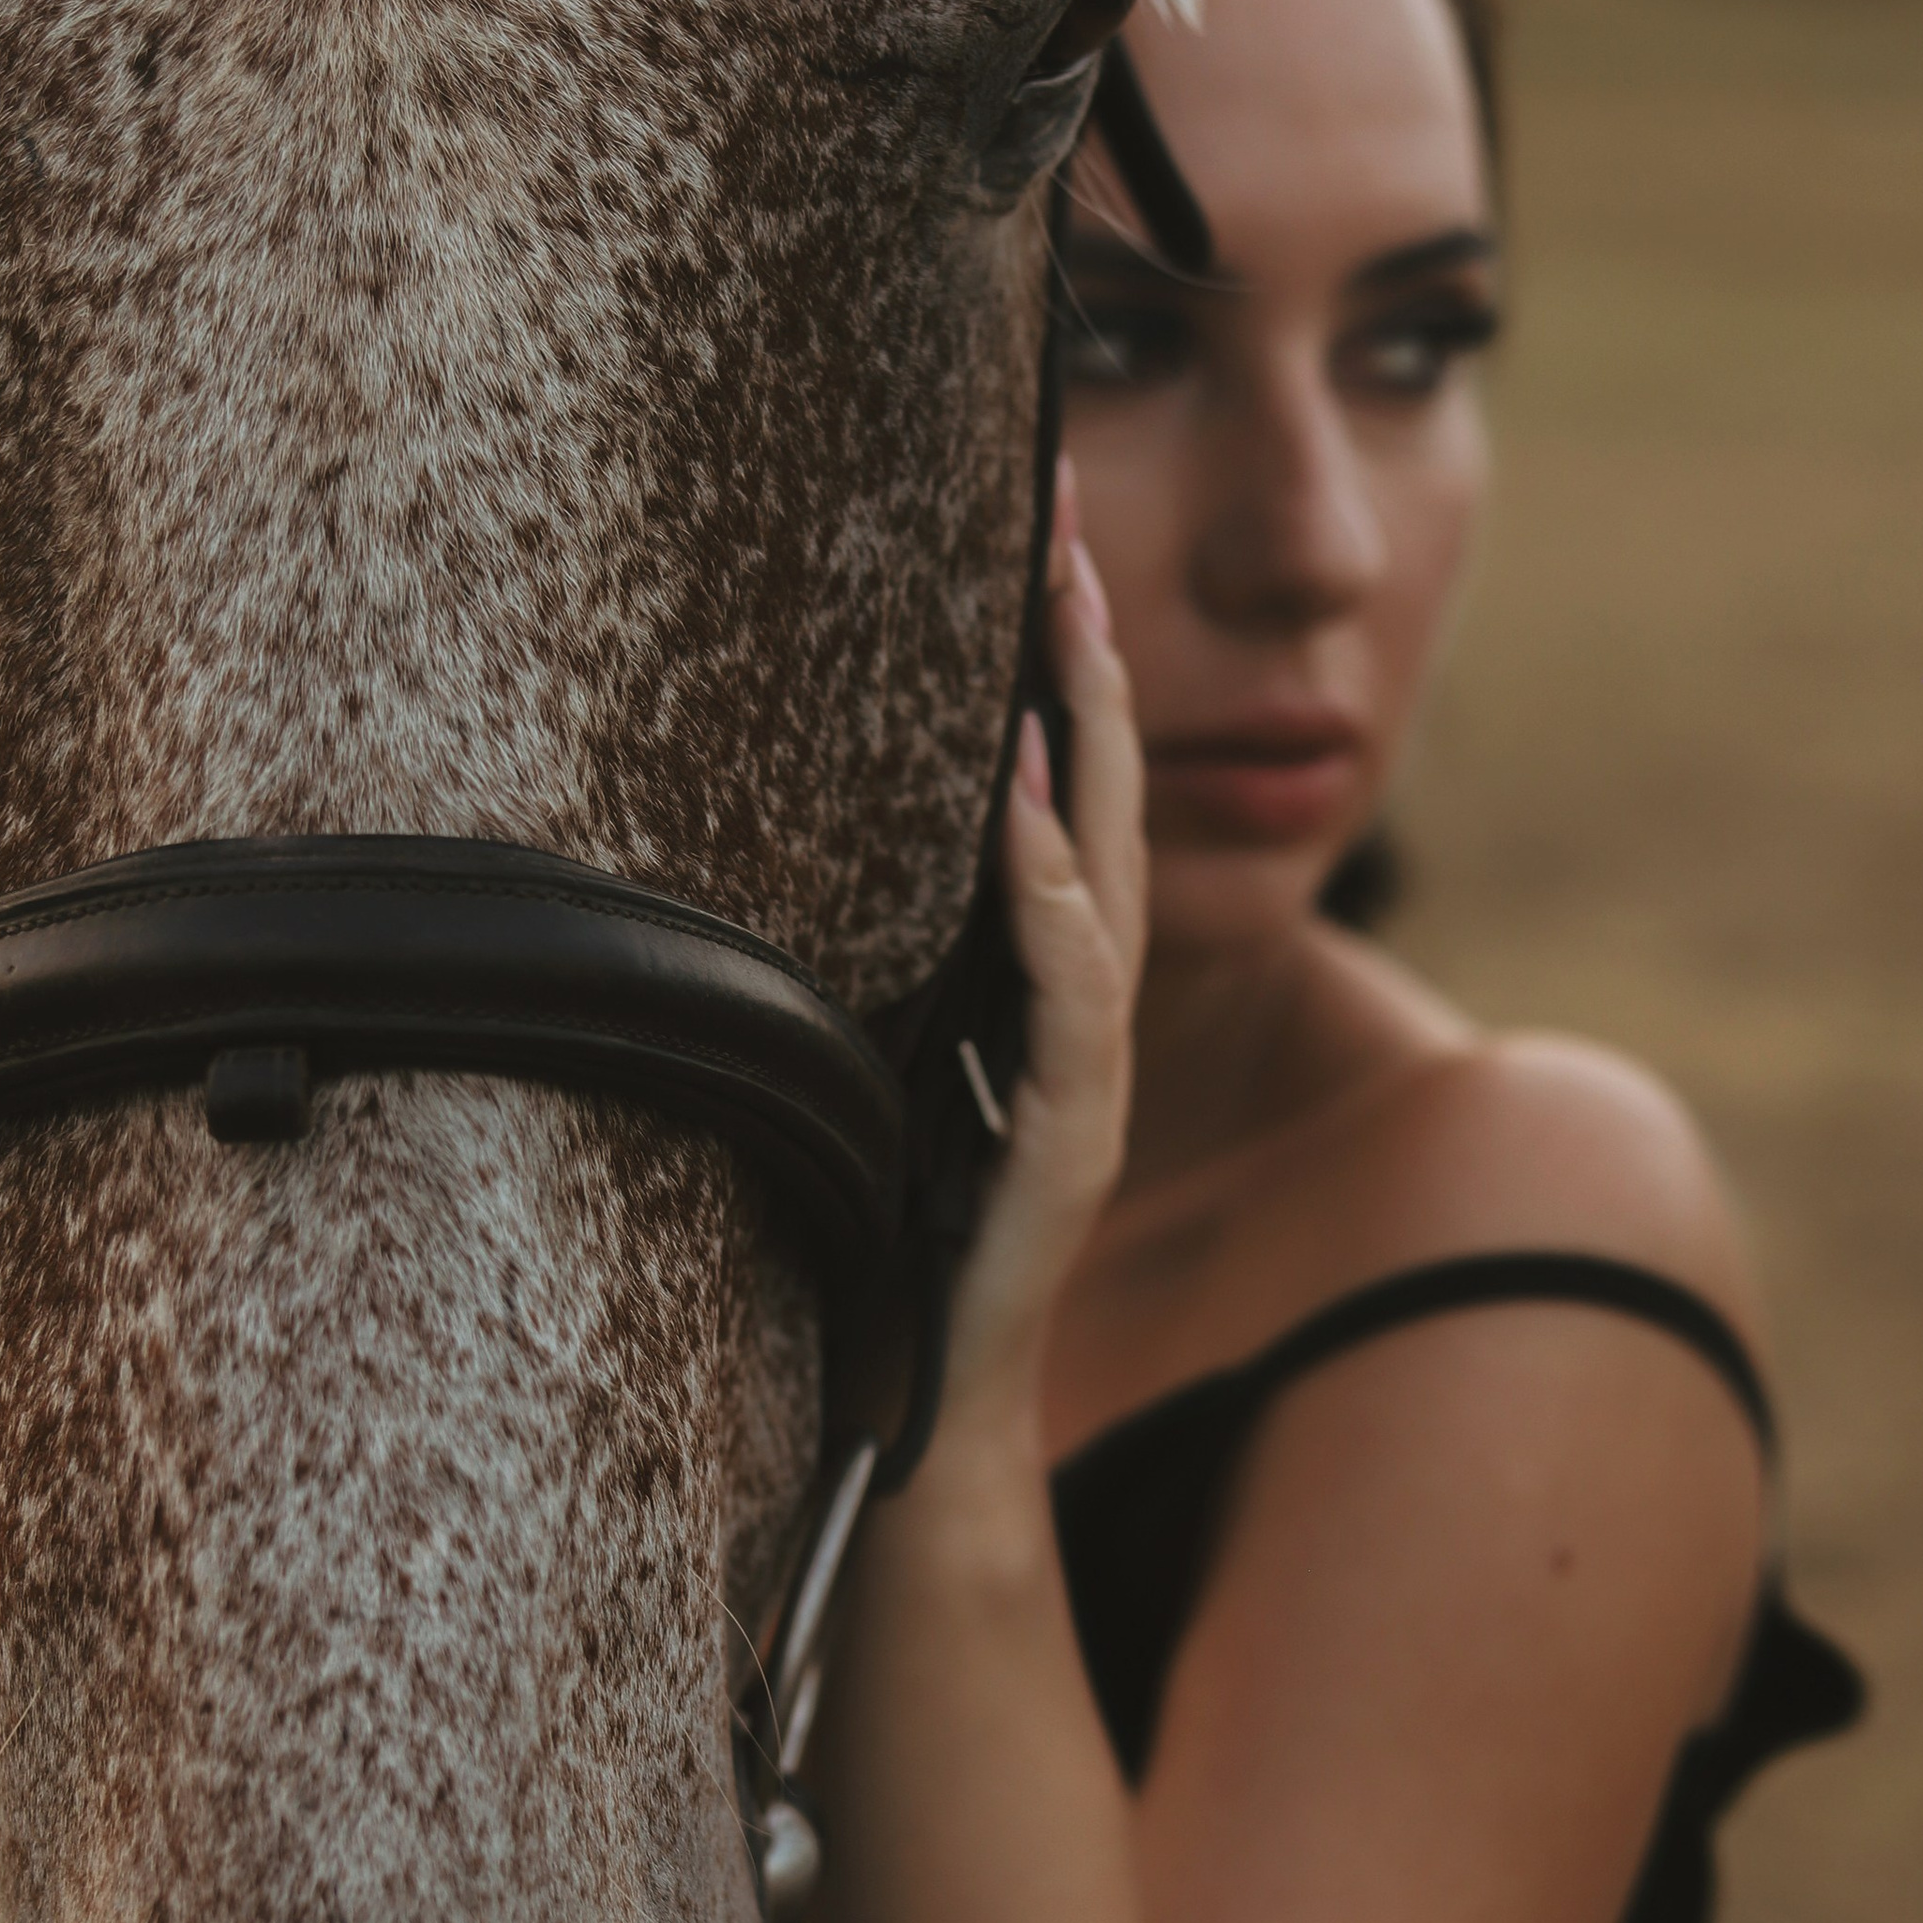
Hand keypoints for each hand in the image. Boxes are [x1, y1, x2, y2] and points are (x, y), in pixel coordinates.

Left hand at [936, 463, 1145, 1444]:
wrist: (925, 1412)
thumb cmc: (892, 1249)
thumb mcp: (878, 1072)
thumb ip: (892, 975)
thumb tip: (819, 845)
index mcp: (1042, 988)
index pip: (1059, 795)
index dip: (1056, 670)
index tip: (1036, 534)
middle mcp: (1085, 1013)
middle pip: (1100, 795)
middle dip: (1085, 650)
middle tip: (1061, 509)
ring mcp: (1089, 1073)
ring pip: (1103, 869)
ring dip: (1082, 737)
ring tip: (1060, 616)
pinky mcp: (1069, 1137)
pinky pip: (1070, 992)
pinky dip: (1047, 891)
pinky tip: (1017, 804)